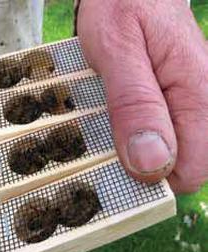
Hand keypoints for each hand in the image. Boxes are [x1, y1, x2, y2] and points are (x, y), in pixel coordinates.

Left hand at [77, 0, 207, 192]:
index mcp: (197, 95)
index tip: (118, 163)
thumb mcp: (117, 52)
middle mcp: (203, 104)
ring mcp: (191, 104)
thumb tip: (151, 164)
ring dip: (137, 151)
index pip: (192, 170)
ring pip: (173, 154)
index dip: (153, 177)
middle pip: (184, 166)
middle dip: (144, 165)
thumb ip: (135, 105)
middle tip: (109, 139)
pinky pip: (164, 136)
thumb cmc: (120, 10)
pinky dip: (137, 138)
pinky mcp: (176, 103)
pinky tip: (118, 119)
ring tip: (110, 124)